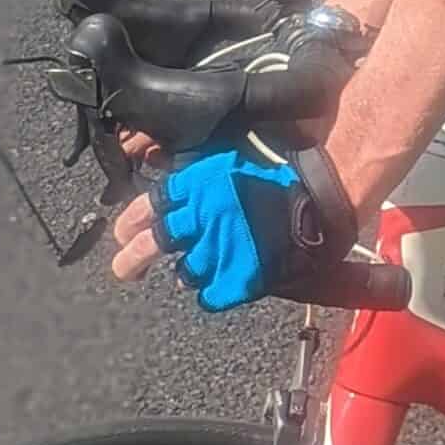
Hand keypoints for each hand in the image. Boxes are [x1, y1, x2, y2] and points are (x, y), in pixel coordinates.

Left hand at [111, 145, 354, 310]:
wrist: (320, 194)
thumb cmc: (280, 166)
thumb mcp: (227, 150)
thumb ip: (194, 163)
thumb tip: (154, 159)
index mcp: (196, 184)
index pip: (149, 206)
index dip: (132, 222)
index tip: (124, 232)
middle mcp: (201, 218)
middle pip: (154, 243)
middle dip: (132, 259)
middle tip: (124, 269)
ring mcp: (220, 250)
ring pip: (185, 271)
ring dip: (184, 272)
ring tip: (186, 272)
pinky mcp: (239, 277)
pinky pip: (212, 295)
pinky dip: (211, 292)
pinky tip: (216, 287)